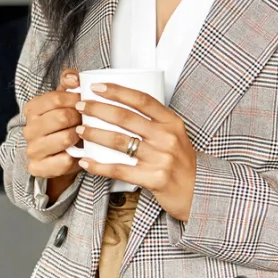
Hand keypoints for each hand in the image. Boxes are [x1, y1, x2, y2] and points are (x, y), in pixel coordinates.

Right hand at [22, 70, 82, 199]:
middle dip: (81, 118)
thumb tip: (74, 77)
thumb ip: (69, 84)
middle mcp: (28, 129)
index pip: (56, 98)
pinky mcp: (37, 168)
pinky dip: (77, 158)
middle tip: (89, 121)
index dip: (77, 99)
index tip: (87, 103)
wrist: (60, 158)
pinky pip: (64, 161)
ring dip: (81, 137)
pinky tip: (80, 154)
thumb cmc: (66, 126)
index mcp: (32, 109)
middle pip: (61, 117)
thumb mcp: (66, 102)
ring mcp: (32, 149)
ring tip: (86, 136)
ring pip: (65, 138)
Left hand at [75, 82, 198, 220]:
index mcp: (171, 122)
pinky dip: (99, 166)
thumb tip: (120, 107)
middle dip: (98, 109)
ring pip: (120, 142)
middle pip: (126, 117)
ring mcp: (161, 158)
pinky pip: (120, 170)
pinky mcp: (154, 178)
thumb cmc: (181, 162)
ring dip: (95, 134)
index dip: (117, 91)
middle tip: (81, 106)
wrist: (198, 191)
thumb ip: (153, 122)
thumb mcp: (174, 135)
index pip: (142, 100)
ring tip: (80, 130)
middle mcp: (167, 137)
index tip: (97, 86)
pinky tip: (86, 162)